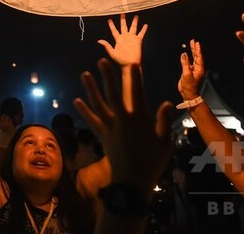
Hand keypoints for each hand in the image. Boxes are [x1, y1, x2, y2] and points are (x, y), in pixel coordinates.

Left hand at [74, 59, 172, 192]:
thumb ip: (164, 122)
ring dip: (91, 89)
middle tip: (101, 61)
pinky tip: (76, 101)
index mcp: (139, 120)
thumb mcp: (164, 142)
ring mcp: (110, 127)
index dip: (135, 79)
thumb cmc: (152, 162)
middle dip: (107, 77)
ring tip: (85, 74)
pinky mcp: (102, 136)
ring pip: (98, 104)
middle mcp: (122, 120)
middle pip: (113, 94)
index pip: (137, 94)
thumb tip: (167, 103)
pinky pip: (92, 121)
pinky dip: (84, 111)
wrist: (132, 182)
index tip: (132, 65)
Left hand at [97, 13, 146, 66]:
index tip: (109, 19)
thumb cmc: (120, 60)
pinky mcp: (138, 41)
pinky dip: (143, 29)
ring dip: (134, 22)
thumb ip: (107, 46)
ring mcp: (132, 38)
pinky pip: (141, 33)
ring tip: (136, 16)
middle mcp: (125, 37)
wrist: (130, 64)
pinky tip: (145, 25)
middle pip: (124, 26)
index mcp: (118, 39)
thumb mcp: (112, 53)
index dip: (112, 25)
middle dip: (123, 19)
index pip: (114, 30)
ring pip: (133, 28)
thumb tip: (99, 40)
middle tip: (123, 12)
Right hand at [178, 40, 204, 100]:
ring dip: (192, 52)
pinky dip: (188, 58)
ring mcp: (193, 70)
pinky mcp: (189, 72)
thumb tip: (183, 54)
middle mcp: (197, 68)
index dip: (197, 50)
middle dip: (195, 49)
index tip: (196, 43)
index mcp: (199, 69)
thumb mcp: (186, 74)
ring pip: (193, 59)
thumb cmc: (189, 86)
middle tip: (193, 41)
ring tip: (191, 45)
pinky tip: (186, 54)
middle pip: (197, 56)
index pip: (199, 57)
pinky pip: (189, 62)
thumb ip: (185, 63)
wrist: (188, 94)